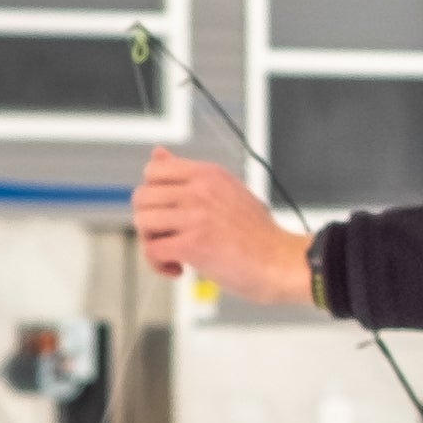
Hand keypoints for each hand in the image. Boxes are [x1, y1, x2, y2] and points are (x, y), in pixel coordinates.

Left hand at [130, 149, 313, 305]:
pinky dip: (159, 265)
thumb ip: (189, 174)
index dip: (152, 193)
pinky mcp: (194, 244)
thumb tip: (158, 153)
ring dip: (152, 243)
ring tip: (174, 253)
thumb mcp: (225, 190)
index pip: (153, 169)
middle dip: (149, 221)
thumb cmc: (257, 235)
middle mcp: (200, 189)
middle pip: (141, 196)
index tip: (167, 212)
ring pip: (142, 222)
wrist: (280, 262)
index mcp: (208, 174)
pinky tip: (180, 269)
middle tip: (169, 236)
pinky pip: (152, 250)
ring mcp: (196, 215)